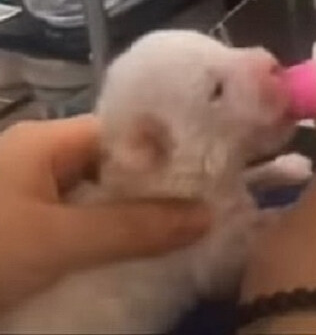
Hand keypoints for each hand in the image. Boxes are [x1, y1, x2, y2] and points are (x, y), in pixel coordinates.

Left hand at [0, 116, 209, 311]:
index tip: (209, 175)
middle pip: (118, 167)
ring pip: (104, 202)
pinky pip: (86, 229)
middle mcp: (46, 162)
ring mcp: (38, 200)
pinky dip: (114, 240)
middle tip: (208, 211)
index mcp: (49, 142)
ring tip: (189, 234)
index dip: (168, 150)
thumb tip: (208, 214)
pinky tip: (143, 256)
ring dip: (140, 219)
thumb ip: (132, 227)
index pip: (126, 132)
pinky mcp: (33, 234)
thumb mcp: (55, 240)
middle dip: (160, 189)